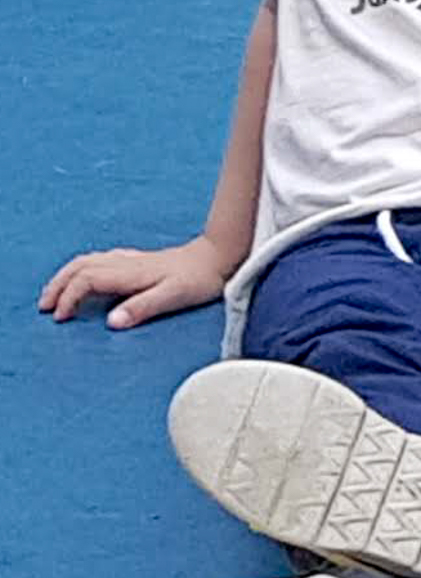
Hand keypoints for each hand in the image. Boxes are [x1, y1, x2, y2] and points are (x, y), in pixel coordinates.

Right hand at [38, 234, 233, 328]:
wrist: (220, 255)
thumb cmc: (200, 279)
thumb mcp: (174, 296)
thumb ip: (143, 308)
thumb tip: (112, 321)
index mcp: (130, 272)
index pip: (86, 281)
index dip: (69, 298)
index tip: (60, 317)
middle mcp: (126, 263)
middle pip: (79, 267)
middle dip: (58, 285)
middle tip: (44, 307)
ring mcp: (131, 259)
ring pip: (87, 261)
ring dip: (66, 276)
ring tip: (54, 295)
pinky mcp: (138, 260)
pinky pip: (99, 260)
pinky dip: (81, 269)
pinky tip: (84, 278)